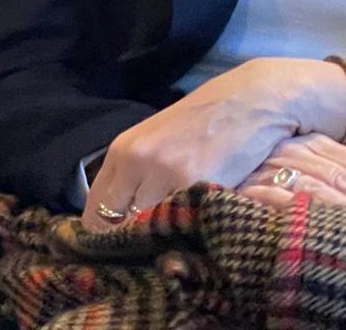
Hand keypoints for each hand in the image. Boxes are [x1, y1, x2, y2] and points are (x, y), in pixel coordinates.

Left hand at [82, 57, 345, 230]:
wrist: (251, 100)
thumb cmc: (205, 121)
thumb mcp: (157, 141)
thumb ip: (135, 174)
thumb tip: (120, 219)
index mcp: (122, 150)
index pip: (95, 211)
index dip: (106, 233)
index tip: (123, 244)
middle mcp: (136, 161)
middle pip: (117, 225)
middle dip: (133, 239)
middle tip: (153, 244)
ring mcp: (164, 174)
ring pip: (149, 228)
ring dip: (162, 237)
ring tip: (178, 234)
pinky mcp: (194, 184)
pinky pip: (181, 224)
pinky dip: (188, 231)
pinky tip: (199, 226)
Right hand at [238, 133, 345, 228]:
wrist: (203, 153)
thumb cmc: (262, 165)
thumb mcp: (312, 158)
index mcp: (313, 142)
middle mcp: (296, 149)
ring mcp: (273, 166)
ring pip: (325, 188)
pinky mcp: (251, 186)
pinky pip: (287, 200)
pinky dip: (311, 215)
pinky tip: (332, 231)